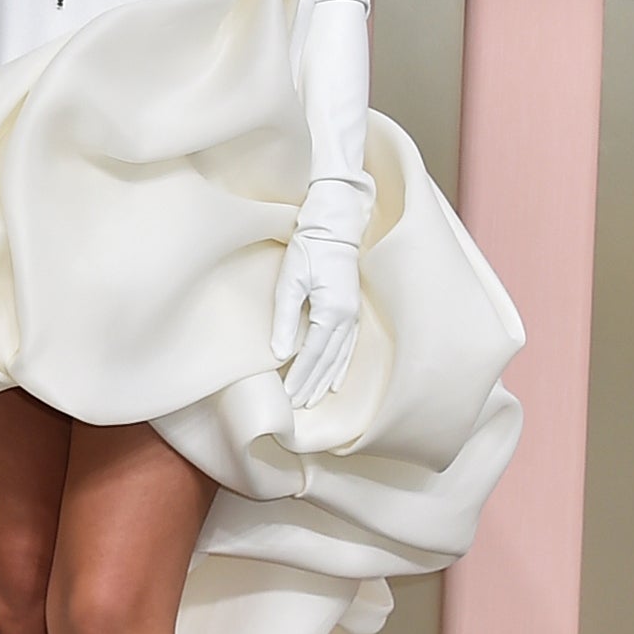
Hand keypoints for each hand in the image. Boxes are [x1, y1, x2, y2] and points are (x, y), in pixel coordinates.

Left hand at [270, 227, 359, 407]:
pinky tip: (336, 380)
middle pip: (327, 361)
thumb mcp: (290, 281)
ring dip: (326, 381)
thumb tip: (280, 354)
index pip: (313, 355)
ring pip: (339, 357)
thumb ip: (285, 319)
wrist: (333, 227)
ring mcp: (353, 315)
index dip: (300, 378)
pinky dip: (341, 366)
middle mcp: (346, 318)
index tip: (287, 396)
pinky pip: (348, 347)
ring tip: (313, 400)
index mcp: (331, 311)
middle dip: (311, 385)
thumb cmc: (308, 250)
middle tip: (296, 406)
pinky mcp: (352, 310)